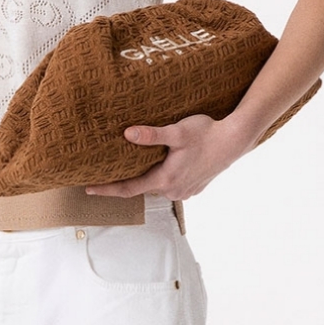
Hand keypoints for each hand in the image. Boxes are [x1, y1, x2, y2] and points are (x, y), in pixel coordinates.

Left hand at [84, 114, 244, 199]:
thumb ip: (152, 135)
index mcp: (165, 179)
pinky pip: (172, 186)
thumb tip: (127, 134)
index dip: (107, 190)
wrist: (235, 141)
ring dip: (147, 178)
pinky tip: (162, 167)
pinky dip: (164, 178)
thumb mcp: (177, 132)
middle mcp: (173, 191)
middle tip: (107, 172)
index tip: (88, 189)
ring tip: (135, 166)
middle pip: (142, 187)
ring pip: (158, 186)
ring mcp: (185, 192)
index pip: (128, 189)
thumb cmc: (206, 134)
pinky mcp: (194, 188)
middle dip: (126, 181)